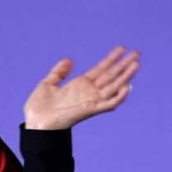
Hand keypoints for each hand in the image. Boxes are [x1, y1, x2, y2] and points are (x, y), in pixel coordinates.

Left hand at [23, 46, 139, 129]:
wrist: (34, 123)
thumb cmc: (38, 107)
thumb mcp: (48, 84)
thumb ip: (59, 72)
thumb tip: (69, 60)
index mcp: (79, 85)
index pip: (100, 69)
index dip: (111, 59)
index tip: (122, 48)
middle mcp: (88, 92)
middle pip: (111, 76)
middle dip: (124, 65)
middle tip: (137, 53)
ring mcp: (90, 101)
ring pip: (113, 87)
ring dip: (125, 76)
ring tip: (136, 64)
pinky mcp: (89, 110)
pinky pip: (108, 105)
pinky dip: (118, 97)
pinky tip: (126, 87)